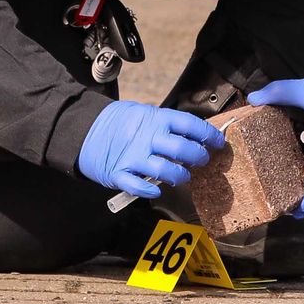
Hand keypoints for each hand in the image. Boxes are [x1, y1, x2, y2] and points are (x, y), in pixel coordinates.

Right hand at [76, 99, 225, 198]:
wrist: (85, 129)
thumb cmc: (119, 123)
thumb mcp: (144, 113)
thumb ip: (166, 125)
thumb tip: (196, 134)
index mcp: (155, 119)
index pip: (190, 125)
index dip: (209, 135)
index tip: (218, 142)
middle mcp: (147, 138)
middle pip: (184, 150)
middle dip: (199, 157)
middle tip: (201, 160)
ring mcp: (133, 157)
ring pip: (167, 171)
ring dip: (180, 177)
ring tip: (182, 176)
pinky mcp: (120, 174)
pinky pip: (141, 187)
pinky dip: (151, 190)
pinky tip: (156, 188)